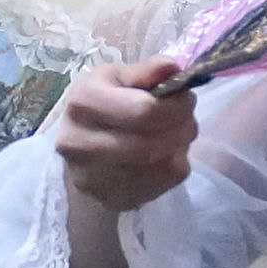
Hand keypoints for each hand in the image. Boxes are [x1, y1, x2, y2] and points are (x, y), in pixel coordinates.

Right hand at [58, 60, 200, 213]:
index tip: (186, 98)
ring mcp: (93, 179)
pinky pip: (162, 186)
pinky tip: (166, 154)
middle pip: (151, 144)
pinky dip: (175, 166)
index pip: (143, 111)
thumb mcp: (118, 77)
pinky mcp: (112, 200)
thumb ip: (146, 71)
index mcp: (83, 102)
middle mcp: (79, 144)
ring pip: (162, 167)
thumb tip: (172, 67)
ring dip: (181, 147)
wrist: (80, 148)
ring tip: (176, 134)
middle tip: (187, 118)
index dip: (175, 106)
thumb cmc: (103, 104)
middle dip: (182, 128)